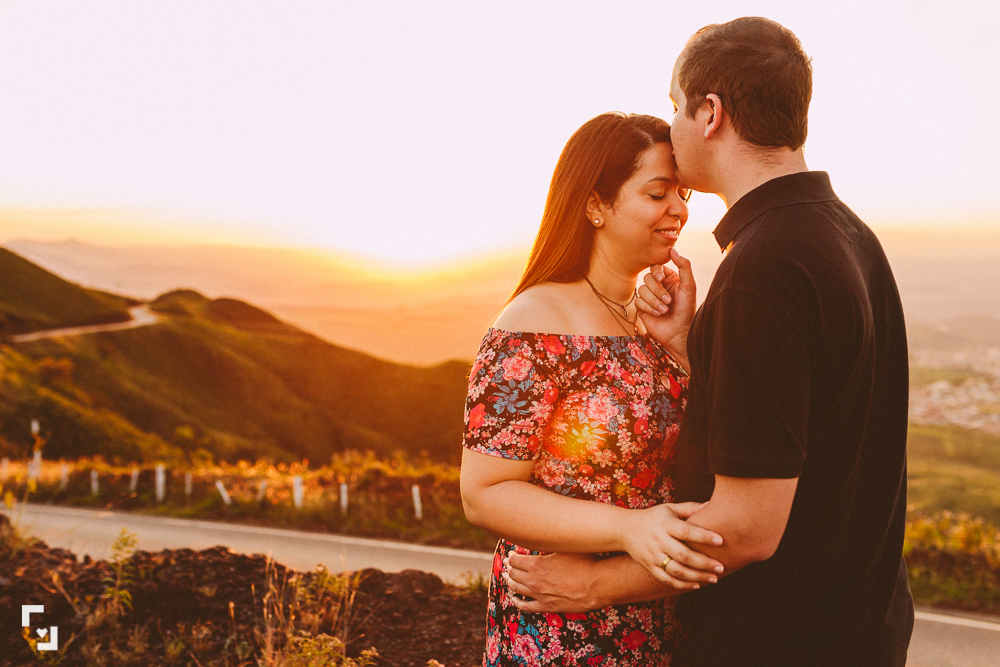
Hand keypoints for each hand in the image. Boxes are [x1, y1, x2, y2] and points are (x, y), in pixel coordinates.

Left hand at [503, 552, 602, 612]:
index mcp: (536, 564)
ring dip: (509, 581)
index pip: (514, 560)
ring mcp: (539, 595)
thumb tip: (541, 539)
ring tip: (507, 577)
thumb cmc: (584, 562)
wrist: (596, 584)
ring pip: (516, 588)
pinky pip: (526, 606)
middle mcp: (534, 580)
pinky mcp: (547, 607)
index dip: (511, 556)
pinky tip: (515, 598)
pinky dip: (518, 602)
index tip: (511, 554)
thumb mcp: (564, 548)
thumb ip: (549, 546)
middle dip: (509, 567)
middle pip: (513, 573)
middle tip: (507, 563)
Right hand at [620, 502, 724, 586]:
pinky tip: (697, 584)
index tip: (721, 541)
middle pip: (683, 555)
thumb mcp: (669, 509)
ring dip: (697, 577)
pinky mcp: (649, 566)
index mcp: (666, 524)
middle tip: (721, 567)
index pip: (687, 531)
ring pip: (677, 571)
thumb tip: (712, 504)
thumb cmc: (654, 517)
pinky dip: (683, 585)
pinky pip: (667, 579)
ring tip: (714, 578)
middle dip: (704, 563)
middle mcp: (658, 540)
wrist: (625, 529)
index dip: (704, 536)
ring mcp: (653, 555)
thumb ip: (690, 508)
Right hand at [637, 248, 695, 363]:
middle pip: (647, 278)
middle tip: (668, 301)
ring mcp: (649, 297)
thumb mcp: (689, 286)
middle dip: (657, 290)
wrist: (679, 332)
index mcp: (669, 278)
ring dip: (654, 301)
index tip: (661, 278)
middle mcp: (658, 286)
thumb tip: (672, 249)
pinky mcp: (642, 308)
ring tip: (665, 310)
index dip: (656, 271)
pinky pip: (638, 301)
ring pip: (641, 290)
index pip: (656, 267)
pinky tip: (658, 314)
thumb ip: (684, 265)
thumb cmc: (687, 309)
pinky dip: (648, 308)